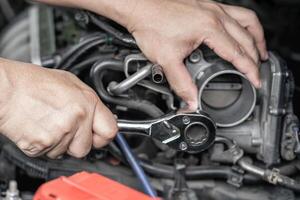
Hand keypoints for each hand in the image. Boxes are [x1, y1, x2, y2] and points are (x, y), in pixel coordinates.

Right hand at [0, 58, 117, 157]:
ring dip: (59, 144)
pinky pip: (49, 154)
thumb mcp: (71, 83)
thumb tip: (102, 117)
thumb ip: (90, 103)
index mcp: (87, 102)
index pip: (110, 131)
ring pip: (66, 152)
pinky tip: (39, 128)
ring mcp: (60, 133)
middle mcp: (77, 118)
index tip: (99, 135)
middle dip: (78, 142)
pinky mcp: (42, 145)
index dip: (104, 136)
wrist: (5, 89)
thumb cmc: (33, 83)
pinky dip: (44, 146)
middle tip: (66, 128)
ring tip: (48, 123)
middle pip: (87, 148)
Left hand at [126, 0, 267, 109]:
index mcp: (209, 28)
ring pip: (247, 21)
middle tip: (258, 71)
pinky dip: (245, 24)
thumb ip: (181, 83)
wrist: (140, 6)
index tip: (256, 80)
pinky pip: (236, 12)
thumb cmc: (150, 24)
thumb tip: (191, 99)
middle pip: (247, 38)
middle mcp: (215, 15)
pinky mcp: (207, 5)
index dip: (249, 70)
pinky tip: (242, 31)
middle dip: (256, 57)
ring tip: (260, 51)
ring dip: (257, 37)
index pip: (237, 53)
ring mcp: (213, 7)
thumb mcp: (166, 58)